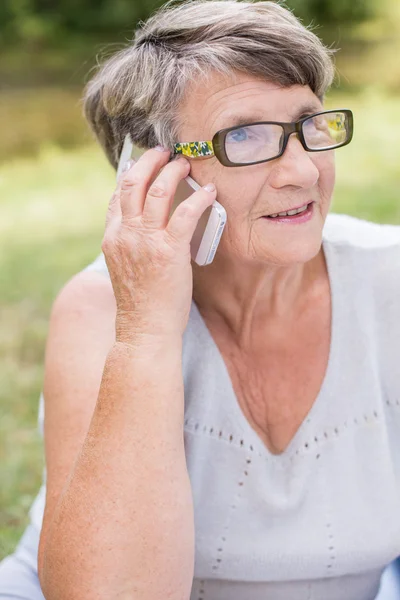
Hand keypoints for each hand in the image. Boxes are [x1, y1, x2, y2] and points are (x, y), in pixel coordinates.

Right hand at [101, 146, 216, 341]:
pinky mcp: (169, 251)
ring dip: (174, 172)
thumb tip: (152, 224)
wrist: (145, 330)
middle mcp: (124, 234)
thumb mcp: (127, 267)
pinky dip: (199, 198)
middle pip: (133, 183)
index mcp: (112, 237)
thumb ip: (133, 242)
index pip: (117, 195)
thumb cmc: (141, 303)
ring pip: (157, 191)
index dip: (132, 173)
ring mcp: (145, 241)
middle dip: (150, 161)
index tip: (145, 162)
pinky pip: (186, 213)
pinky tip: (210, 193)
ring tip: (186, 164)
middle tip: (165, 152)